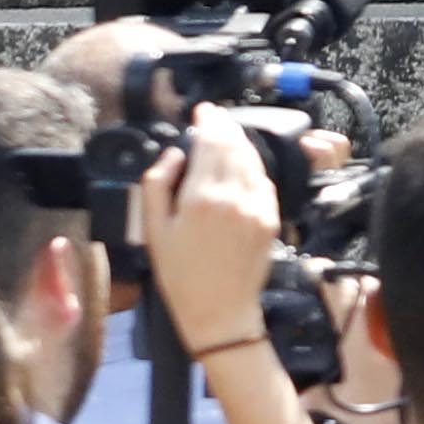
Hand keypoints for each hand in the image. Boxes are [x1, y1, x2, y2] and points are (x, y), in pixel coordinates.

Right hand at [141, 100, 279, 348]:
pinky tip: (240, 167)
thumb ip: (157, 184)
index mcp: (200, 198)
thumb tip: (174, 154)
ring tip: (226, 137)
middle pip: (234, 144)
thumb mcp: (153, 230)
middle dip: (224, 126)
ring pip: (252, 159)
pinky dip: (252, 167)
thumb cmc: (180, 275)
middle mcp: (233, 197)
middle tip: (213, 118)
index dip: (208, 120)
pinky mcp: (271, 218)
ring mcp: (257, 207)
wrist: (219, 312)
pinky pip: (263, 181)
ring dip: (240, 142)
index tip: (203, 110)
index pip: (211, 141)